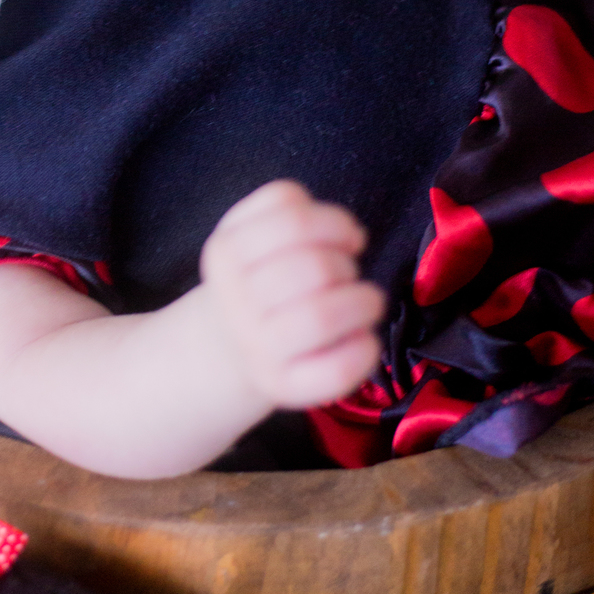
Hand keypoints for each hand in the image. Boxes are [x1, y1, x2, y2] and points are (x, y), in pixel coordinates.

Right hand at [200, 180, 383, 411]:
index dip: (335, 222)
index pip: (292, 220)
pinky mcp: (282, 387)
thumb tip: (348, 232)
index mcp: (225, 252)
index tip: (350, 237)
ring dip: (363, 302)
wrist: (225, 347)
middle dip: (347, 265)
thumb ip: (286, 206)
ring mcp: (256, 348)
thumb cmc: (255, 279)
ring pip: (321, 317)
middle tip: (348, 274)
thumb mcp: (250, 229)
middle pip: (313, 268)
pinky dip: (363, 350)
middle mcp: (234, 300)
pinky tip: (365, 339)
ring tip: (368, 302)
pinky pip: (334, 370)